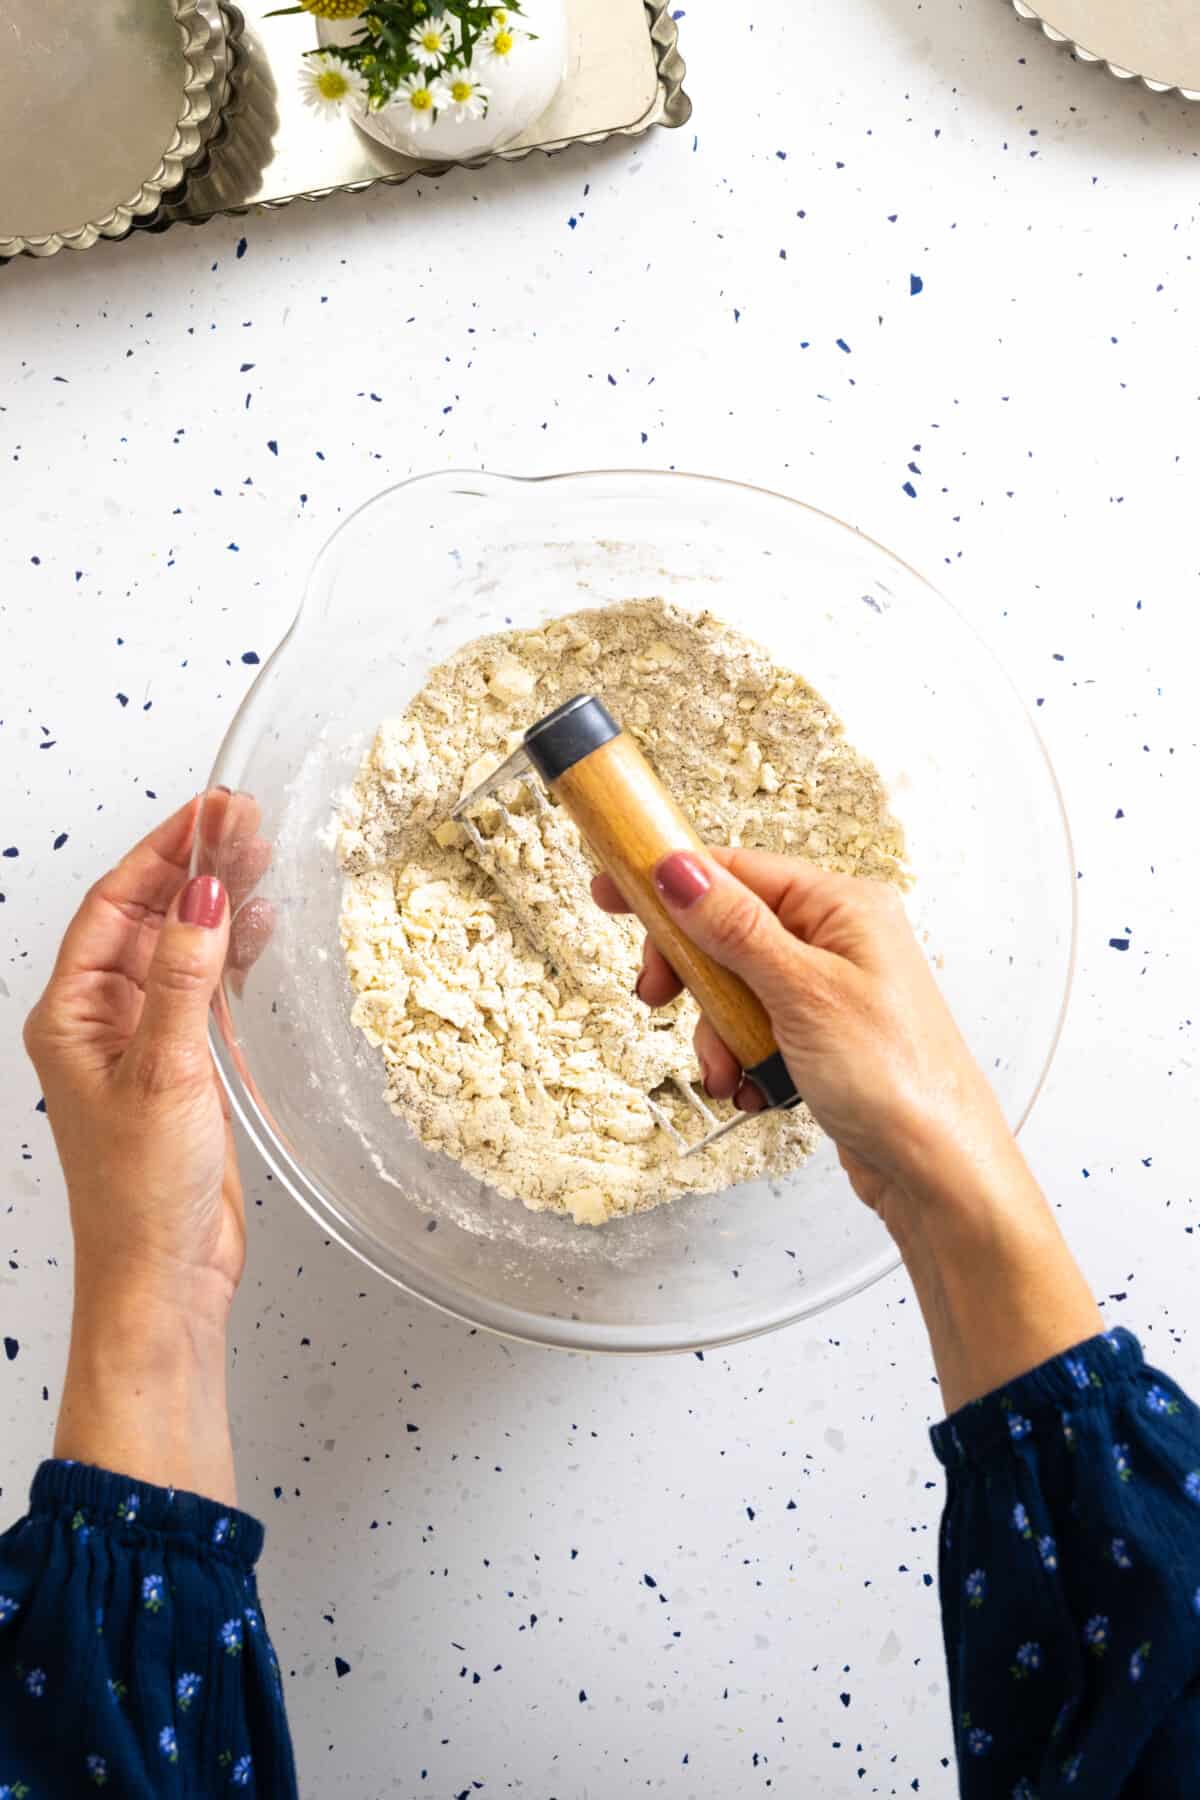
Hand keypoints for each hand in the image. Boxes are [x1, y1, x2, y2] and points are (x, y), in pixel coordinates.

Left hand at [23, 794, 266, 1501]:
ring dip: (219, 902)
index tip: (214, 811)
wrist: (166, 1278)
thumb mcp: (166, 1073)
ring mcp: (145, 1041)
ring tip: (264, 855)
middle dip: (196, 864)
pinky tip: (259, 926)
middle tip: (249, 818)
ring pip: (182, 947)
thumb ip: (186, 978)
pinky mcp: (184, 1067)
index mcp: (73, 1015)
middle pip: (149, 916)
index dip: (165, 851)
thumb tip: (202, 894)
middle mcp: (103, 1019)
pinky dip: (232, 953)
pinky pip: (205, 988)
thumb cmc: (143, 1194)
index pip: (117, 904)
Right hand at [593, 846, 1012, 1225]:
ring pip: (735, 988)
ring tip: (725, 1071)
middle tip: (657, 999)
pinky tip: (750, 1088)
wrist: (938, 1170)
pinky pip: (757, 1029)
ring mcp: (830, 989)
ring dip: (716, 1031)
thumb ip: (735, 928)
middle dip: (692, 974)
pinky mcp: (822, 1036)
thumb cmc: (898, 1077)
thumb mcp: (802, 992)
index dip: (670, 881)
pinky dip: (741, 1058)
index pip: (737, 871)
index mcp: (843, 906)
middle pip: (728, 929)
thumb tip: (679, 869)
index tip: (611, 893)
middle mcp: (839, 938)